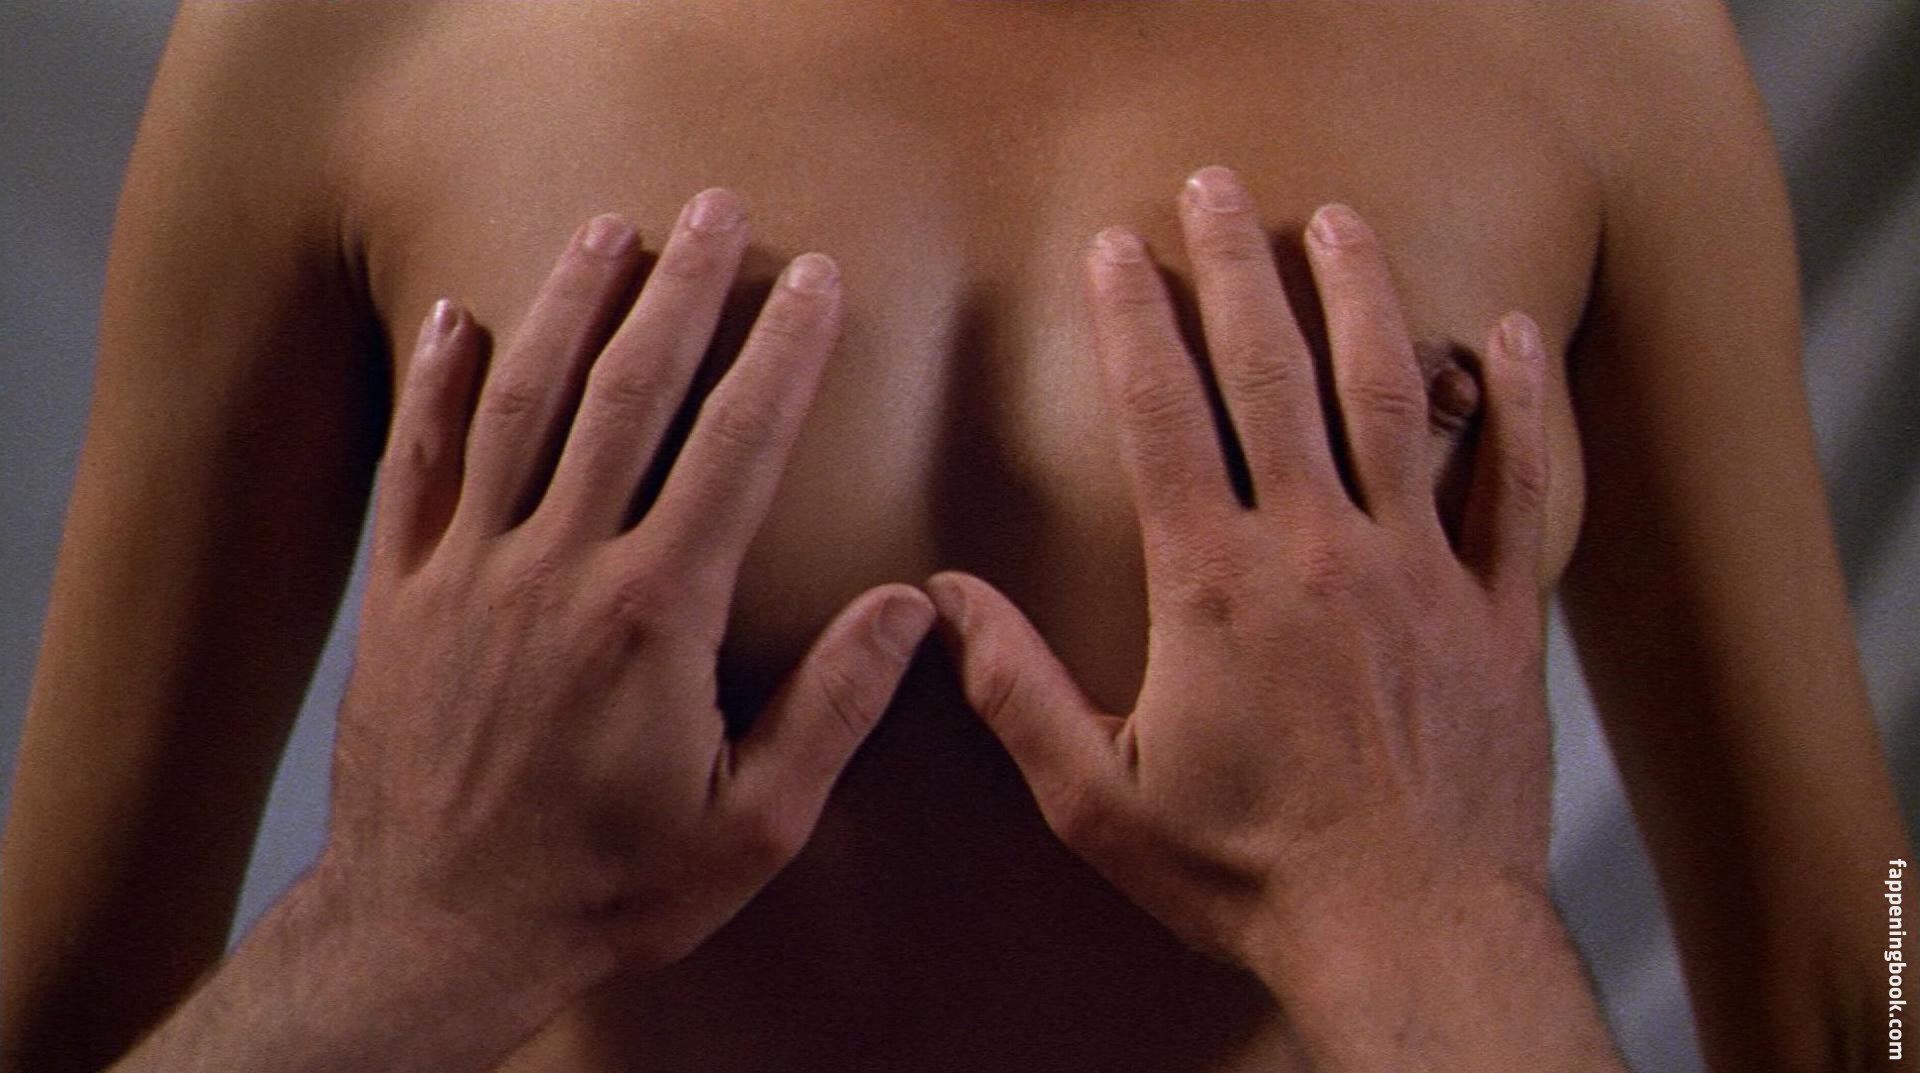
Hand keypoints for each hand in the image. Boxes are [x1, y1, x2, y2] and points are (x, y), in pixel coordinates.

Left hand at [321, 192, 933, 985]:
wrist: (433, 935)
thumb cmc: (605, 888)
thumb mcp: (751, 829)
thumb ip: (832, 711)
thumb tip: (911, 610)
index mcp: (653, 617)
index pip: (733, 450)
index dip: (781, 355)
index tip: (814, 283)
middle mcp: (558, 570)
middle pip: (627, 397)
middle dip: (680, 293)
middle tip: (716, 212)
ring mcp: (470, 574)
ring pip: (522, 407)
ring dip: (570, 307)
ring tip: (611, 230)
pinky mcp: (405, 597)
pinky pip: (416, 466)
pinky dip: (434, 386)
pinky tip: (455, 319)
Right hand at [928, 168, 1561, 996]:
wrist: (1410, 936)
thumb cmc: (1250, 874)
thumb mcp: (1098, 801)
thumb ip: (1017, 690)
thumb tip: (941, 600)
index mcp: (1215, 589)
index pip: (1162, 417)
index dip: (1133, 321)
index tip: (1116, 249)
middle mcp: (1320, 553)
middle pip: (1273, 375)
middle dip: (1236, 269)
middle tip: (1216, 189)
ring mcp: (1420, 571)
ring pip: (1393, 399)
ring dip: (1360, 298)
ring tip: (1335, 222)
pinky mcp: (1497, 609)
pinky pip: (1520, 484)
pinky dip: (1520, 401)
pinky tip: (1511, 332)